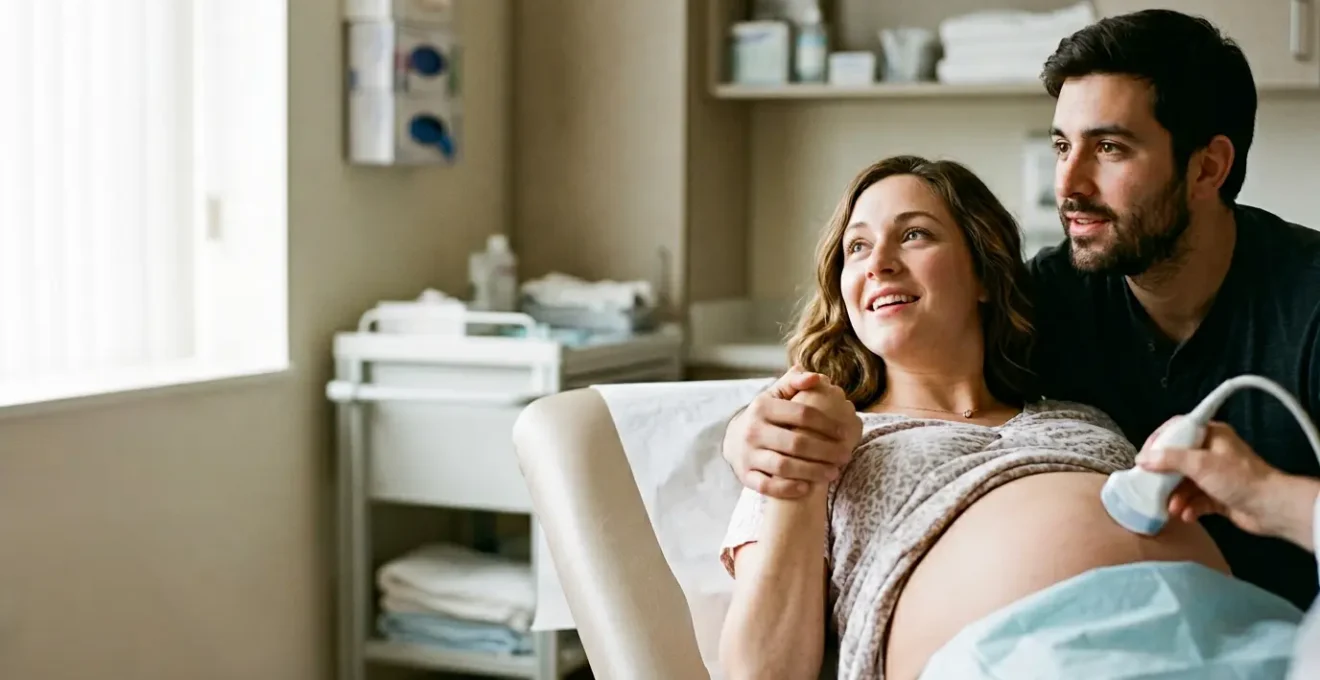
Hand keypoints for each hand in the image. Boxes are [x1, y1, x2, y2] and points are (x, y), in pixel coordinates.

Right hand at [721, 367, 861, 499]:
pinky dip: (787, 488)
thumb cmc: (766, 415)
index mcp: (763, 407)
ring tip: (834, 473)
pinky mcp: (745, 475)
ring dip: (812, 472)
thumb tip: (817, 377)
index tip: (844, 432)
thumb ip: (795, 382)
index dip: (827, 424)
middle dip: (825, 451)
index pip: (801, 414)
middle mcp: (753, 430)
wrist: (734, 439)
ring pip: (783, 467)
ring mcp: (748, 454)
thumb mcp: (776, 395)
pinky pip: (767, 486)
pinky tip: (807, 488)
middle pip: (796, 443)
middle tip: (846, 456)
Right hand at [1136, 420, 1283, 537]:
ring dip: (1176, 496)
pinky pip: (1196, 499)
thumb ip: (1170, 459)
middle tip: (1149, 485)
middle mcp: (1212, 452)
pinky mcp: (1219, 496)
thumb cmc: (1238, 478)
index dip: (1159, 442)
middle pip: (1178, 459)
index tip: (1143, 457)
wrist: (1272, 508)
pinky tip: (1186, 515)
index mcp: (1211, 435)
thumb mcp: (1201, 464)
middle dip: (1164, 476)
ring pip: (1185, 482)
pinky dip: (1189, 507)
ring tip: (1170, 508)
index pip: (1178, 430)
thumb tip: (1142, 459)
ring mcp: (1216, 475)